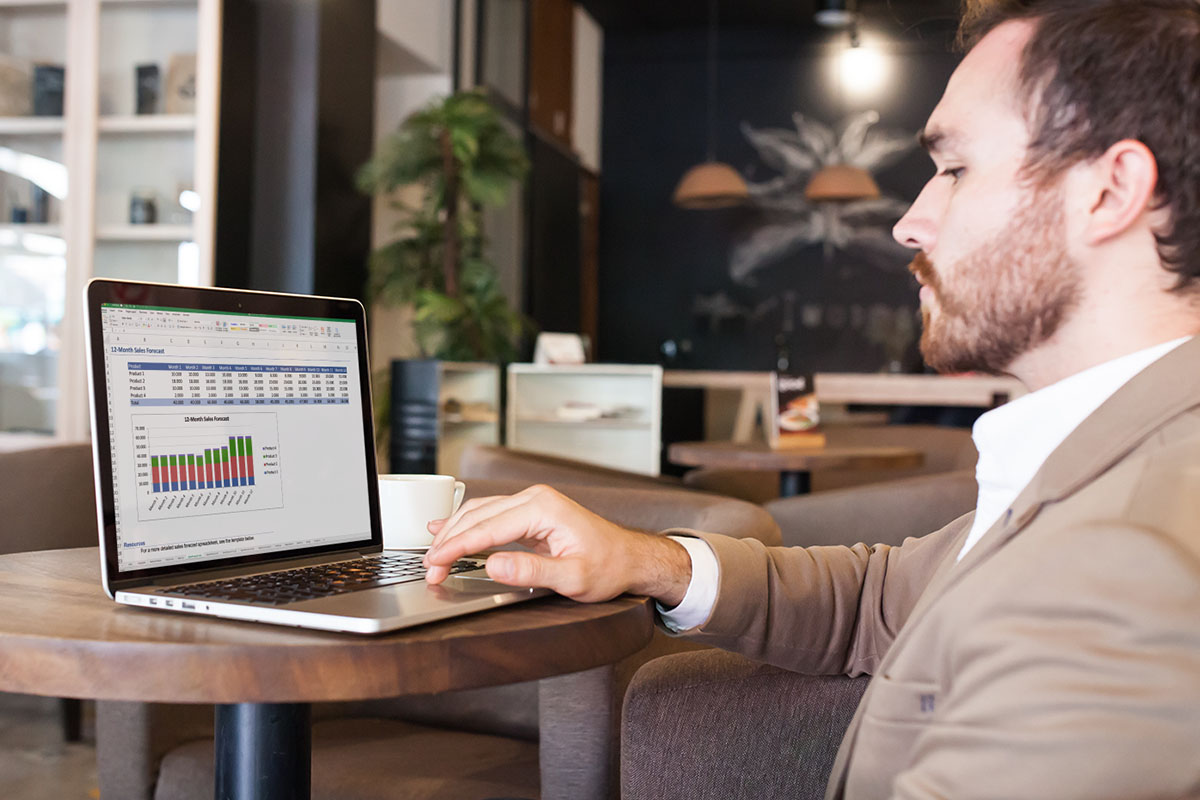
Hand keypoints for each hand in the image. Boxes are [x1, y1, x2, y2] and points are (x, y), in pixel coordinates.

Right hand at [422, 484, 691, 604]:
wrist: (631, 559)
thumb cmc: (609, 567)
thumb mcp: (572, 577)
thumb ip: (531, 570)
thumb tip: (493, 565)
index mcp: (543, 508)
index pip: (486, 527)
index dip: (456, 548)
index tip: (435, 565)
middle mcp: (535, 499)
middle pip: (478, 516)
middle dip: (449, 541)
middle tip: (428, 567)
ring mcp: (533, 503)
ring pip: (481, 512)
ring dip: (454, 532)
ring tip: (432, 554)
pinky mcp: (532, 513)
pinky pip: (491, 515)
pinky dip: (467, 525)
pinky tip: (447, 530)